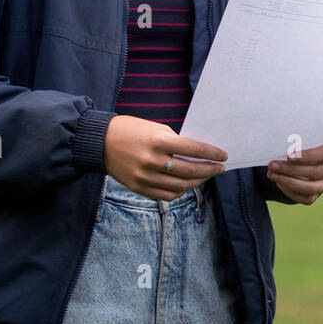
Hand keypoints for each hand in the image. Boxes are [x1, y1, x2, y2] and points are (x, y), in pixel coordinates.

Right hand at [103, 115, 225, 201]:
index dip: (212, 153)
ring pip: (181, 185)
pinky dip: (180, 190)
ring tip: (205, 176)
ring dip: (197, 181)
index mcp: (158, 141)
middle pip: (190, 170)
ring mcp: (144, 177)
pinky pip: (167, 195)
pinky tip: (186, 183)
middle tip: (219, 168)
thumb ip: (175, 142)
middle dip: (209, 169)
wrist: (99, 142)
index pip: (193, 149)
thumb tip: (198, 154)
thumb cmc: (130, 130)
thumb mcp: (155, 128)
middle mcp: (152, 160)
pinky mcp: (138, 188)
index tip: (223, 155)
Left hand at [266, 140, 322, 203]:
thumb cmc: (298, 143)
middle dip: (291, 169)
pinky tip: (278, 182)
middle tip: (273, 164)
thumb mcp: (299, 136)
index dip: (308, 155)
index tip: (289, 155)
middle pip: (316, 172)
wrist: (297, 158)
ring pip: (310, 188)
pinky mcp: (315, 195)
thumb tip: (281, 137)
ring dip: (288, 181)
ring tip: (271, 173)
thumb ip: (296, 136)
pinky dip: (289, 190)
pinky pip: (304, 197)